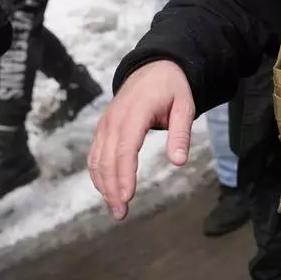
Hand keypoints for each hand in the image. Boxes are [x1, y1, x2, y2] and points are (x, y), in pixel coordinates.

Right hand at [88, 60, 194, 219]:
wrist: (154, 67)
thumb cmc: (172, 88)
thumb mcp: (185, 106)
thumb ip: (181, 134)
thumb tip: (179, 161)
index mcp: (135, 113)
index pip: (125, 148)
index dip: (123, 174)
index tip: (127, 197)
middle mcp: (114, 119)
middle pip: (107, 159)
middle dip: (112, 188)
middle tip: (122, 213)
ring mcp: (106, 123)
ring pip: (97, 159)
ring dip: (103, 185)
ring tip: (116, 207)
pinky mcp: (103, 128)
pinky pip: (95, 154)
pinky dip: (98, 174)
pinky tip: (107, 190)